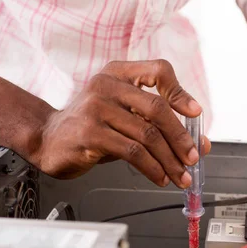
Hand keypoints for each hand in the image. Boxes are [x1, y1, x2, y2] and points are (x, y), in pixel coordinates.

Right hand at [33, 60, 210, 186]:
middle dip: (181, 137)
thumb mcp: (123, 114)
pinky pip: (132, 152)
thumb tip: (199, 142)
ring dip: (169, 159)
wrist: (47, 139)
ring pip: (147, 134)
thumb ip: (156, 122)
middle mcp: (106, 85)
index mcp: (118, 73)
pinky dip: (152, 167)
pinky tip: (159, 176)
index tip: (196, 114)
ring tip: (180, 174)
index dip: (180, 92)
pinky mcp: (90, 133)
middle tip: (192, 157)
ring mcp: (96, 108)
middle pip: (157, 108)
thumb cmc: (91, 126)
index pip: (158, 70)